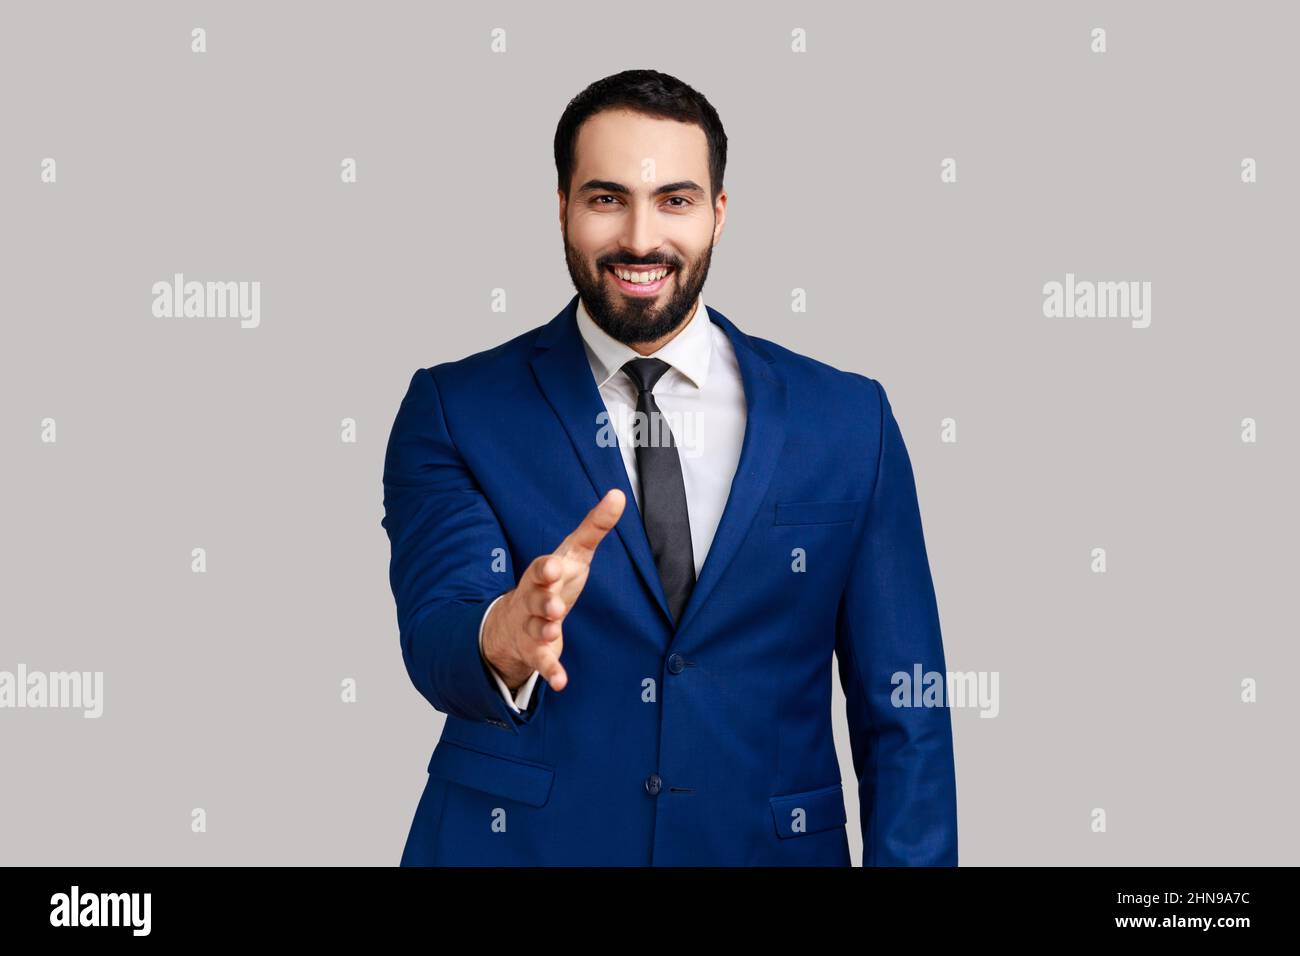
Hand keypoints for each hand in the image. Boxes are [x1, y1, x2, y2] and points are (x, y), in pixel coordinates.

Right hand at [482, 488, 625, 692]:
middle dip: (543, 601)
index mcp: (542, 574)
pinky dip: (551, 672)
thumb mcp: (573, 553)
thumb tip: (618, 494)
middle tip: (555, 604)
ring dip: (544, 631)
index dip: (547, 568)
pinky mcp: (536, 652)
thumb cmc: (552, 582)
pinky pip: (542, 663)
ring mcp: (531, 627)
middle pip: (535, 599)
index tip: (555, 566)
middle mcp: (533, 599)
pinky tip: (561, 682)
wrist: (512, 622)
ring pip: (536, 629)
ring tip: (553, 630)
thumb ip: (594, 527)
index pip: (541, 568)